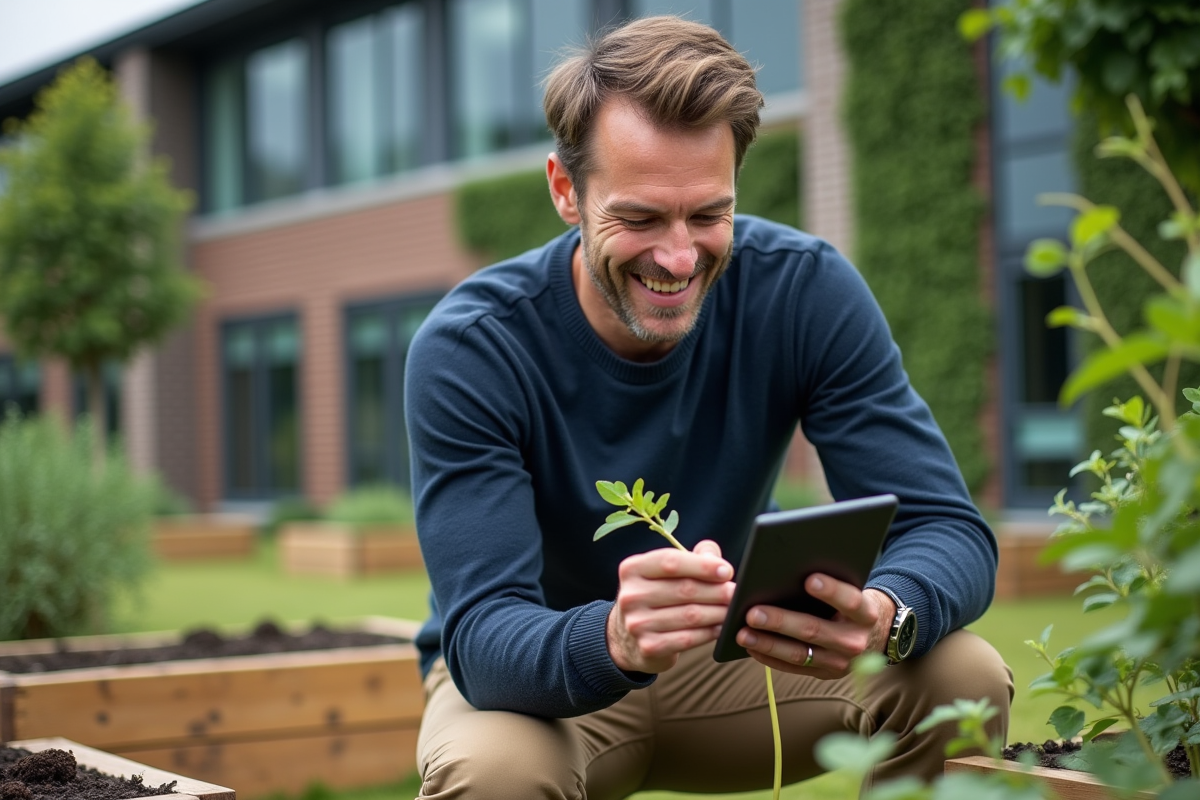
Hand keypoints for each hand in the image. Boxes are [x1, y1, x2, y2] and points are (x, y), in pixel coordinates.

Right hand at [607, 540, 734, 673]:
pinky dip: (709, 632)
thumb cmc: (656, 596)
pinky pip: (688, 638)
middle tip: (736, 593)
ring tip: (733, 610)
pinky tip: (721, 628)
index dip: (702, 566)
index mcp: (633, 569)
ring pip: (690, 615)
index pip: (671, 562)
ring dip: (718, 612)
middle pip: (684, 589)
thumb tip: (716, 559)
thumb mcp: (664, 572)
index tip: (727, 571)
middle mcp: (630, 595)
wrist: (627, 637)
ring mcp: (637, 623)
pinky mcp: (648, 647)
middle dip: (717, 591)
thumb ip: (692, 557)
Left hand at [736, 574, 895, 678]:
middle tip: (752, 613)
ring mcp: (840, 662)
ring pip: (800, 654)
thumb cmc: (851, 604)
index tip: (809, 579)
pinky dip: (770, 658)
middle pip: (814, 630)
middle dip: (780, 622)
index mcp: (865, 614)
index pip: (850, 600)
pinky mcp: (825, 674)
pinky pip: (793, 668)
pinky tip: (751, 647)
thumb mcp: (852, 590)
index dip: (831, 591)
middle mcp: (854, 641)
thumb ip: (831, 584)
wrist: (873, 636)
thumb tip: (787, 568)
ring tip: (742, 633)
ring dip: (768, 644)